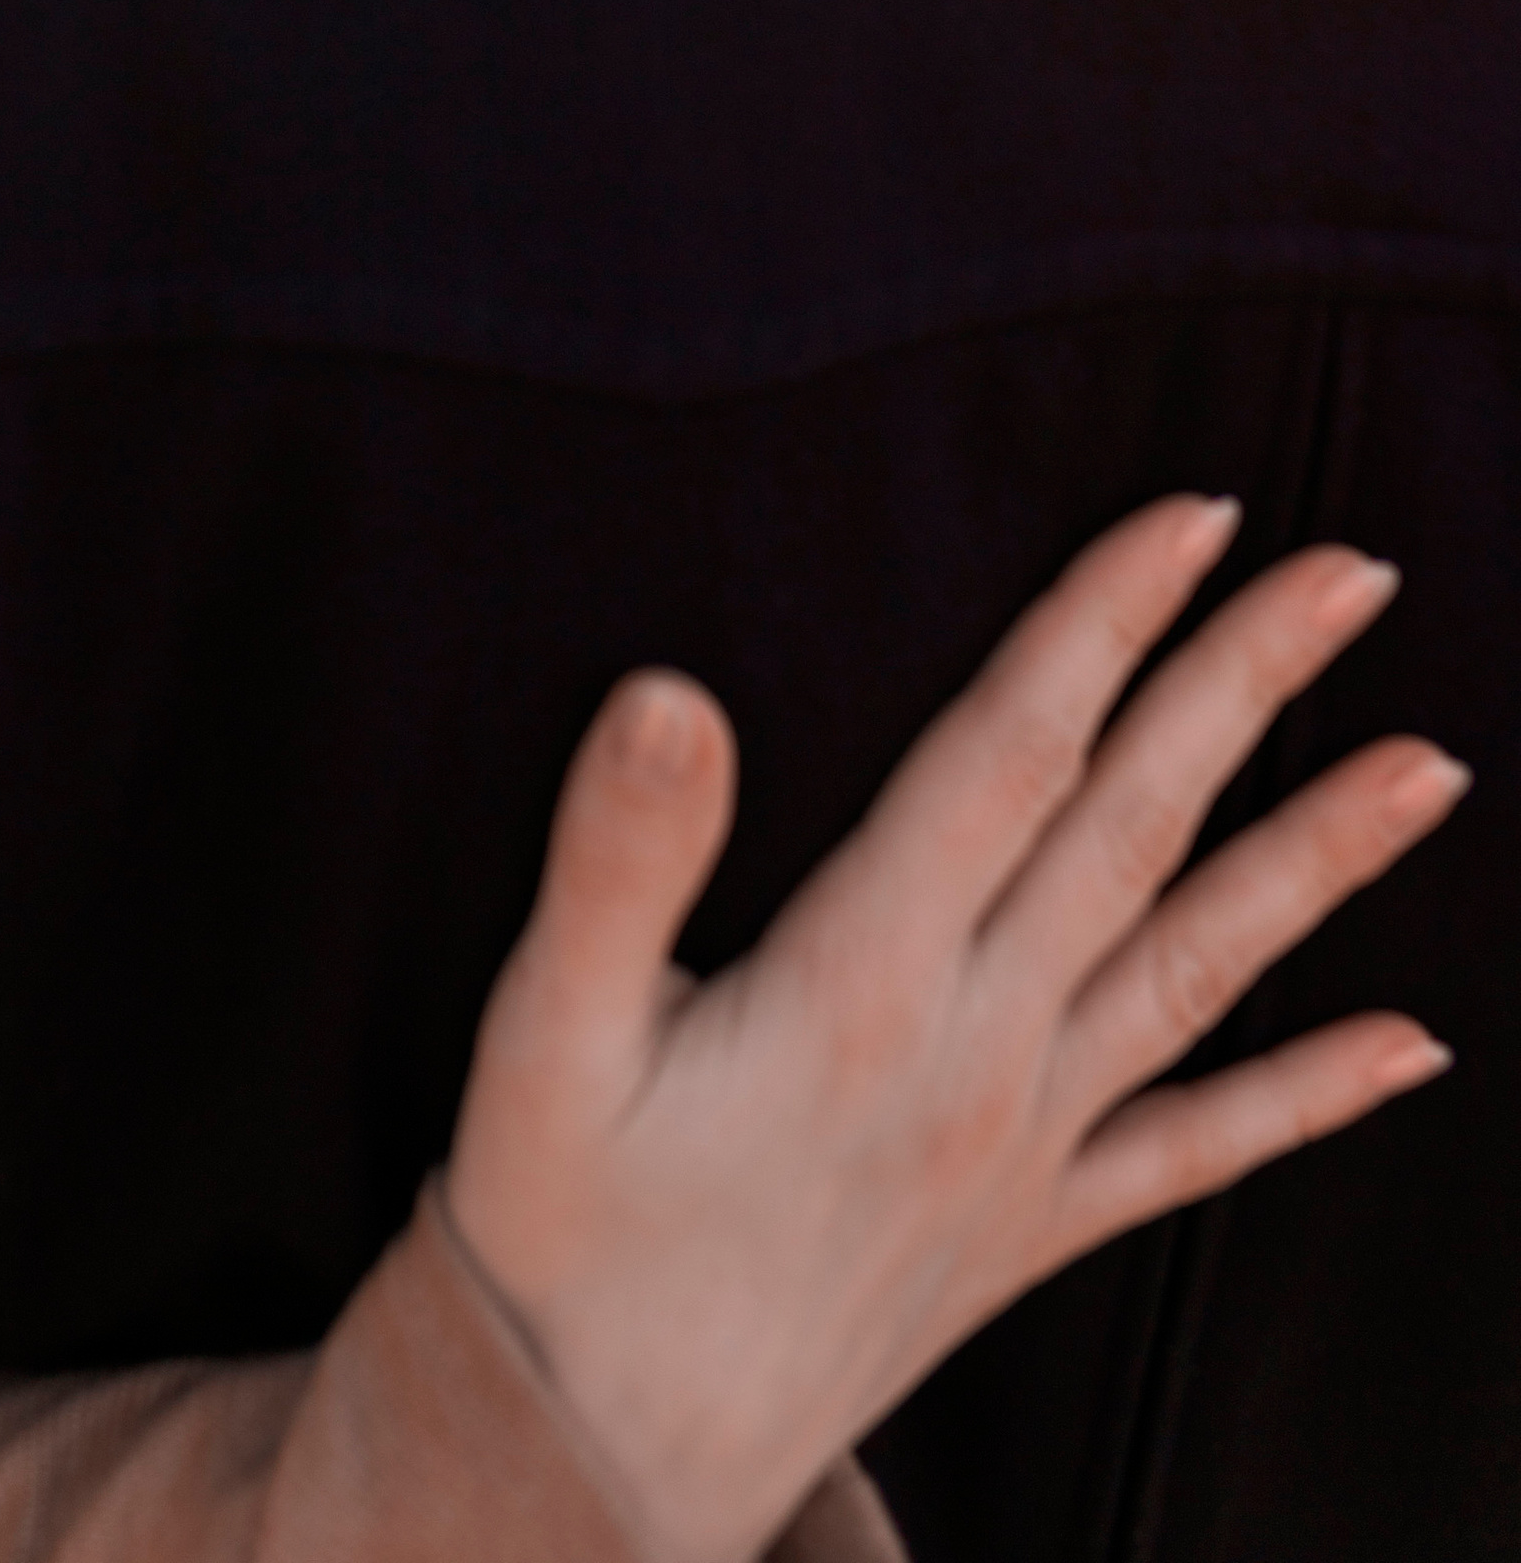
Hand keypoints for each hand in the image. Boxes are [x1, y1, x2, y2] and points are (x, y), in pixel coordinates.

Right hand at [446, 497, 1466, 1562]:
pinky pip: (1198, 1151)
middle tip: (1354, 570)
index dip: (1102, 621)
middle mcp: (978, 1054)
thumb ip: (617, 861)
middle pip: (1136, 828)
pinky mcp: (1032, 1227)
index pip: (1014, 754)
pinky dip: (1313, 1096)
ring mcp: (1026, 1147)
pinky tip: (1412, 1048)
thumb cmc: (561, 1236)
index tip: (1194, 512)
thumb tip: (672, 691)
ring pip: (1201, 968)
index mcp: (863, 982)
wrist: (599, 1463)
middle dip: (1246, 687)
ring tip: (1434, 764)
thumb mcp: (544, 1040)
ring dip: (1322, 857)